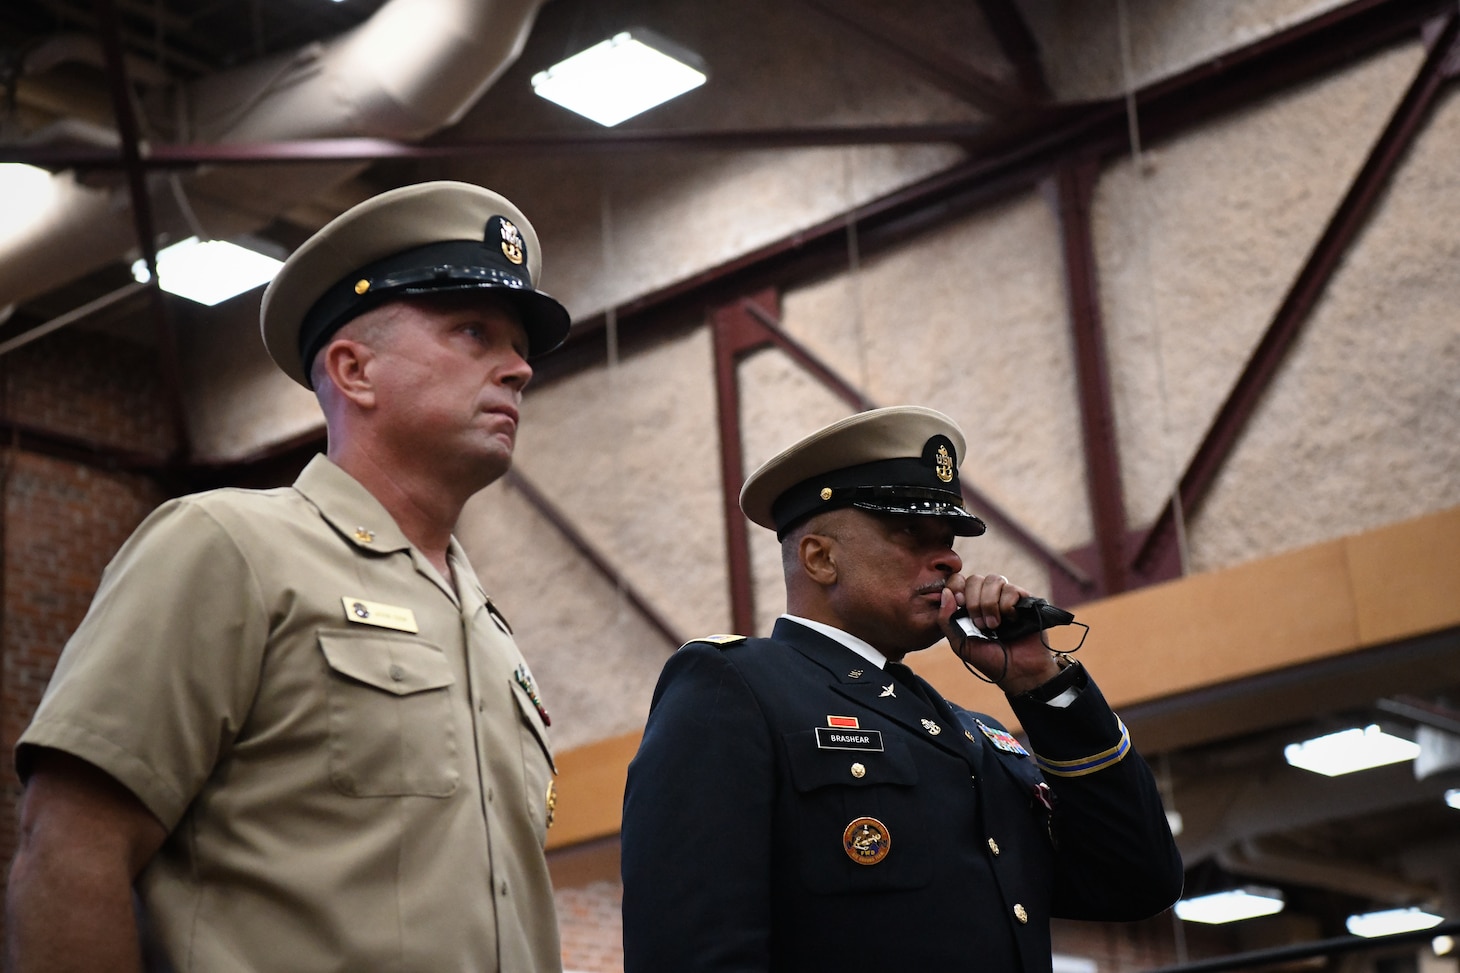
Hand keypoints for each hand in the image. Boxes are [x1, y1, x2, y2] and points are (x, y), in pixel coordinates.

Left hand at [938, 573, 1062, 694]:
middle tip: (980, 625)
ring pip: (994, 579)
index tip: (960, 604)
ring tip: (994, 625)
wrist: (1018, 672)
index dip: (957, 587)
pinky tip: (1011, 620)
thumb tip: (945, 592)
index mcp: (970, 603)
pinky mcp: (1024, 600)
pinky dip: (1007, 606)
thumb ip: (946, 619)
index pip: (959, 580)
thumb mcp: (959, 642)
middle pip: (975, 579)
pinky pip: (1012, 589)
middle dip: (974, 602)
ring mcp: (1006, 597)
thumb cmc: (988, 658)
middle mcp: (988, 597)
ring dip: (990, 604)